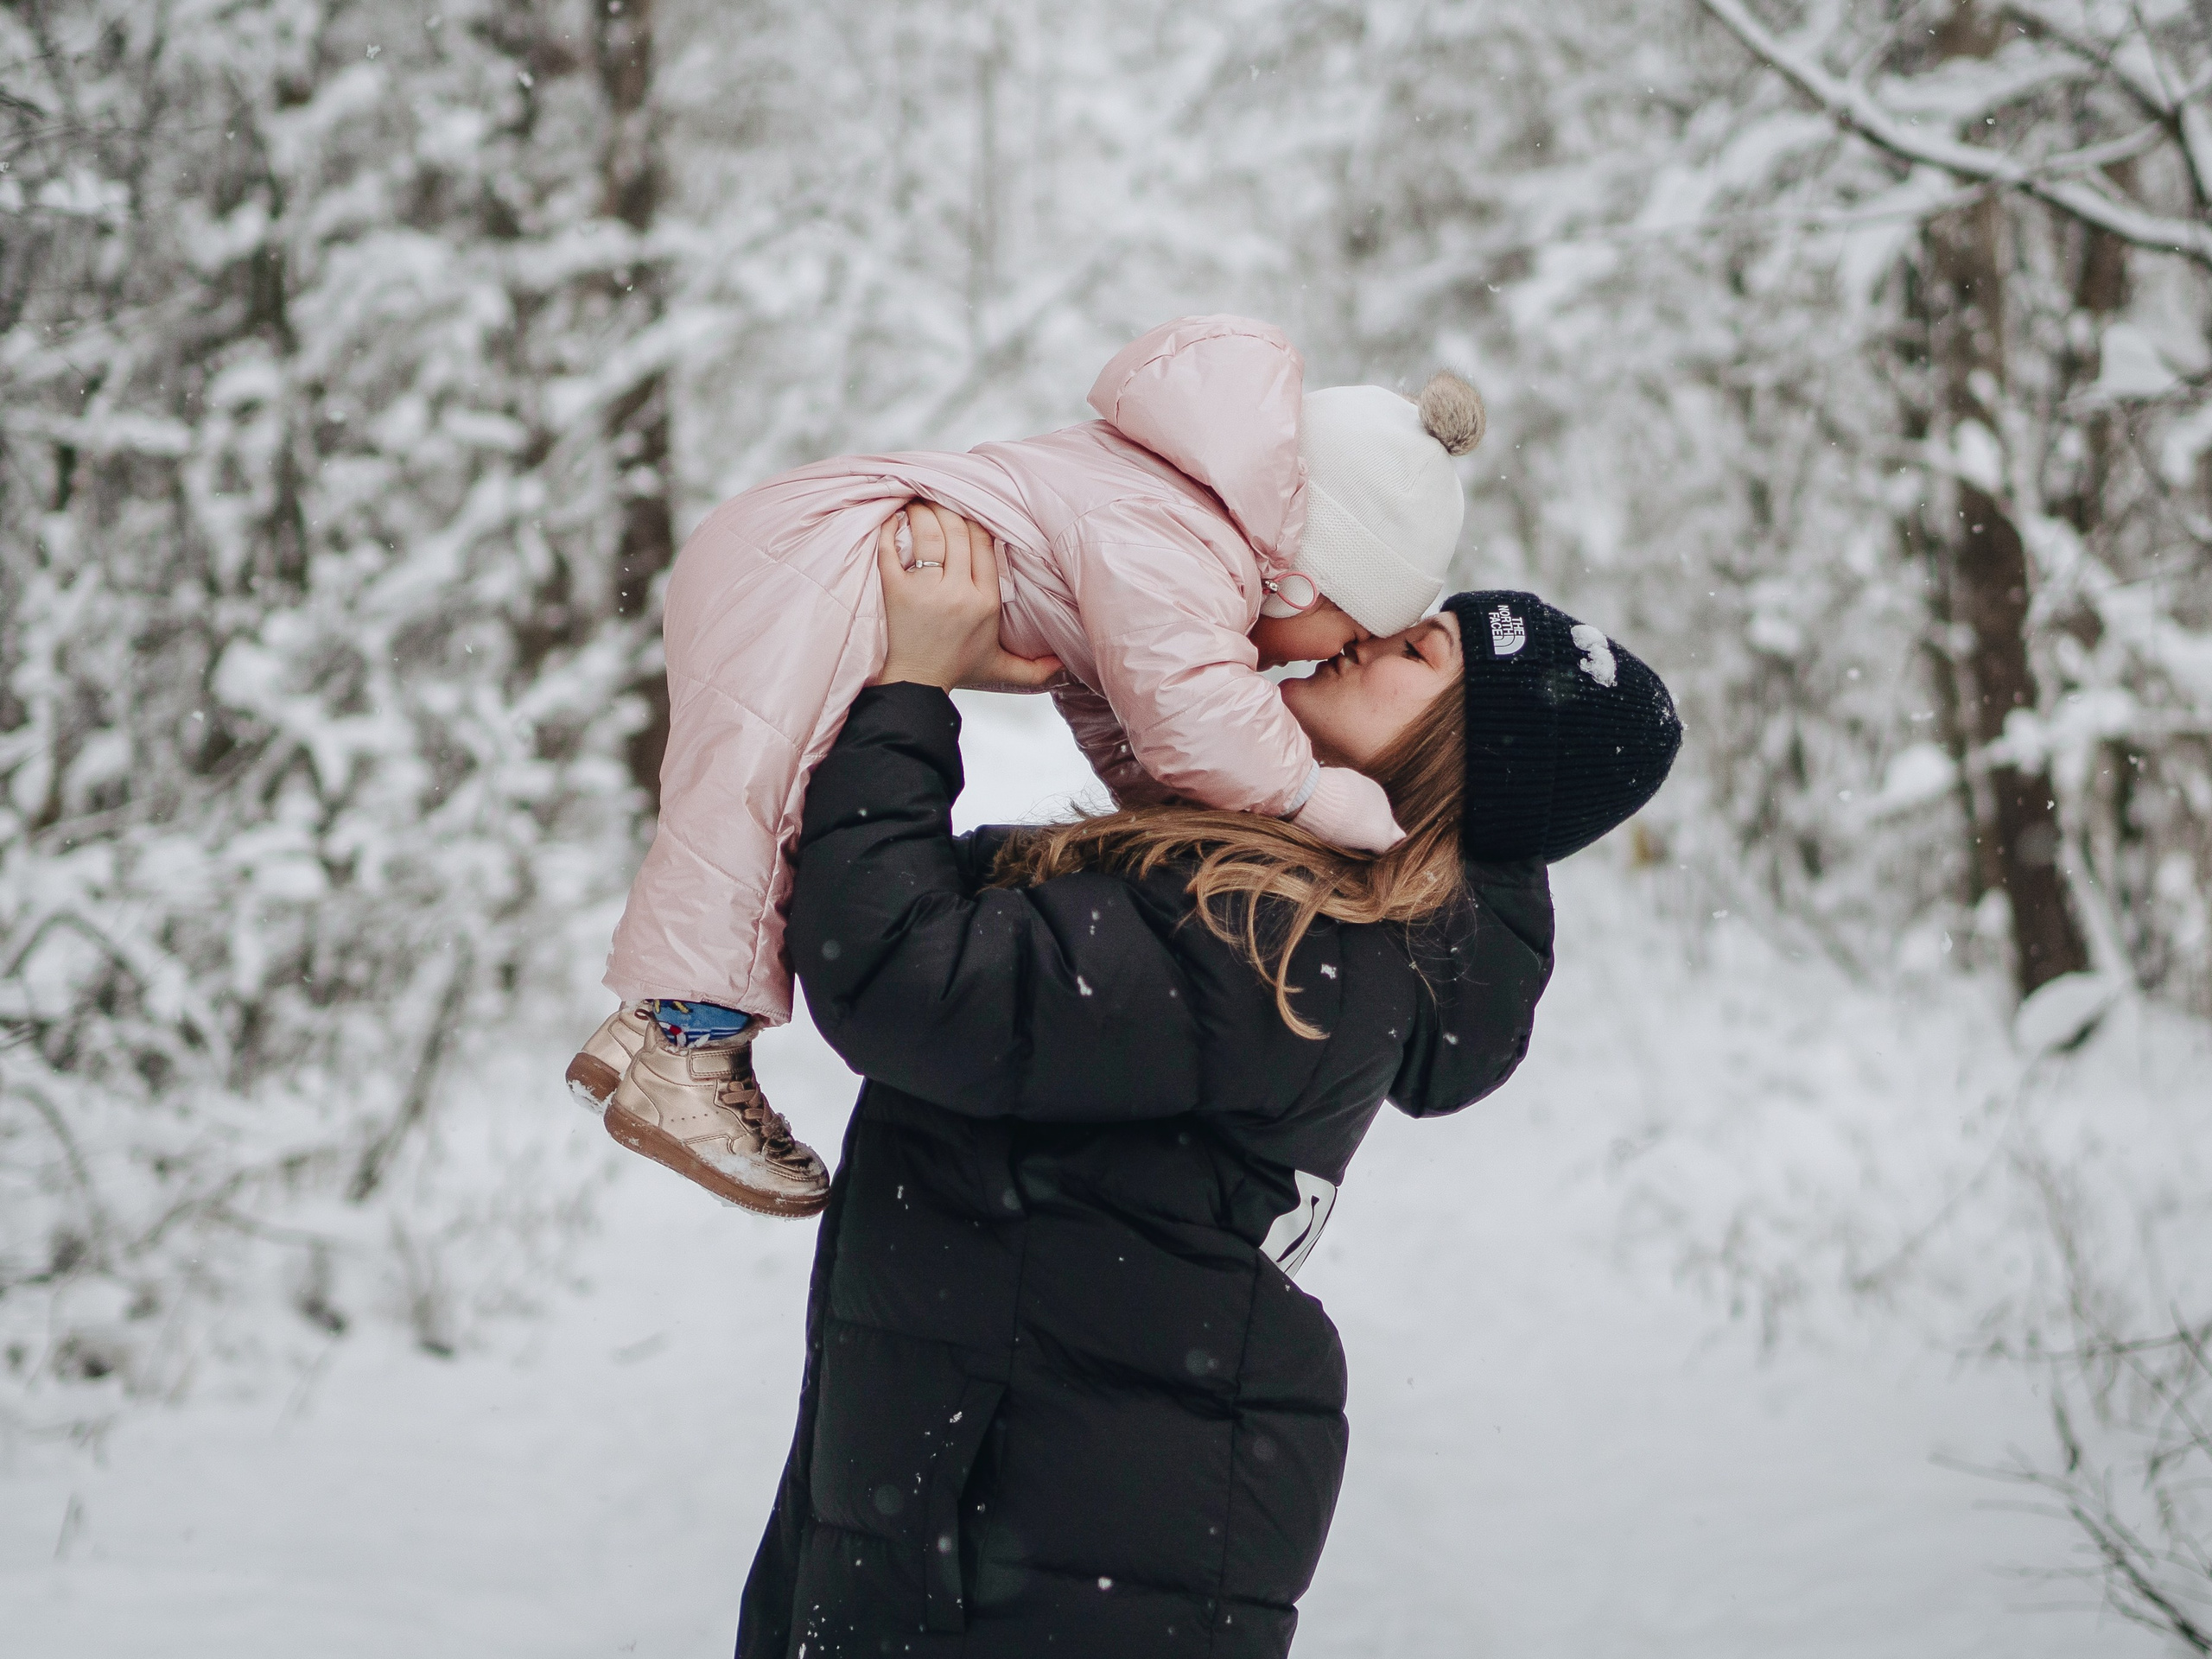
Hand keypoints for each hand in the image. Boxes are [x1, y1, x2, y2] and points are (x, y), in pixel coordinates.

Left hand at [873, 503, 1062, 691]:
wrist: (917, 684)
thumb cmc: (957, 668)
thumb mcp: (1001, 667)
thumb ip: (1034, 668)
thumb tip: (1064, 666)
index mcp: (986, 601)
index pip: (984, 542)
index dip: (976, 519)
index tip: (967, 509)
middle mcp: (958, 592)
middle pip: (957, 531)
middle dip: (947, 506)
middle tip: (938, 496)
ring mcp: (925, 591)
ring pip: (928, 535)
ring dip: (922, 511)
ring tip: (918, 501)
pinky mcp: (896, 592)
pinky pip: (891, 551)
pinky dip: (890, 530)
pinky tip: (892, 518)